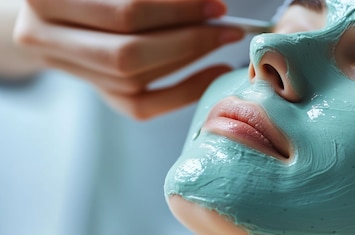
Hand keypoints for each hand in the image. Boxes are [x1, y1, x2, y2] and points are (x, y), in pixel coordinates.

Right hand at [13, 0, 244, 119]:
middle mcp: (43, 36)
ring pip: (133, 79)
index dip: (176, 10)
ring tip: (221, 41)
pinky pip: (140, 106)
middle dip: (187, 40)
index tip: (216, 6)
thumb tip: (204, 4)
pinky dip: (183, 92)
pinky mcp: (95, 92)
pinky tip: (213, 72)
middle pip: (127, 52)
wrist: (54, 9)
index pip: (126, 12)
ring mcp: (67, 70)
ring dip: (188, 61)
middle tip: (227, 28)